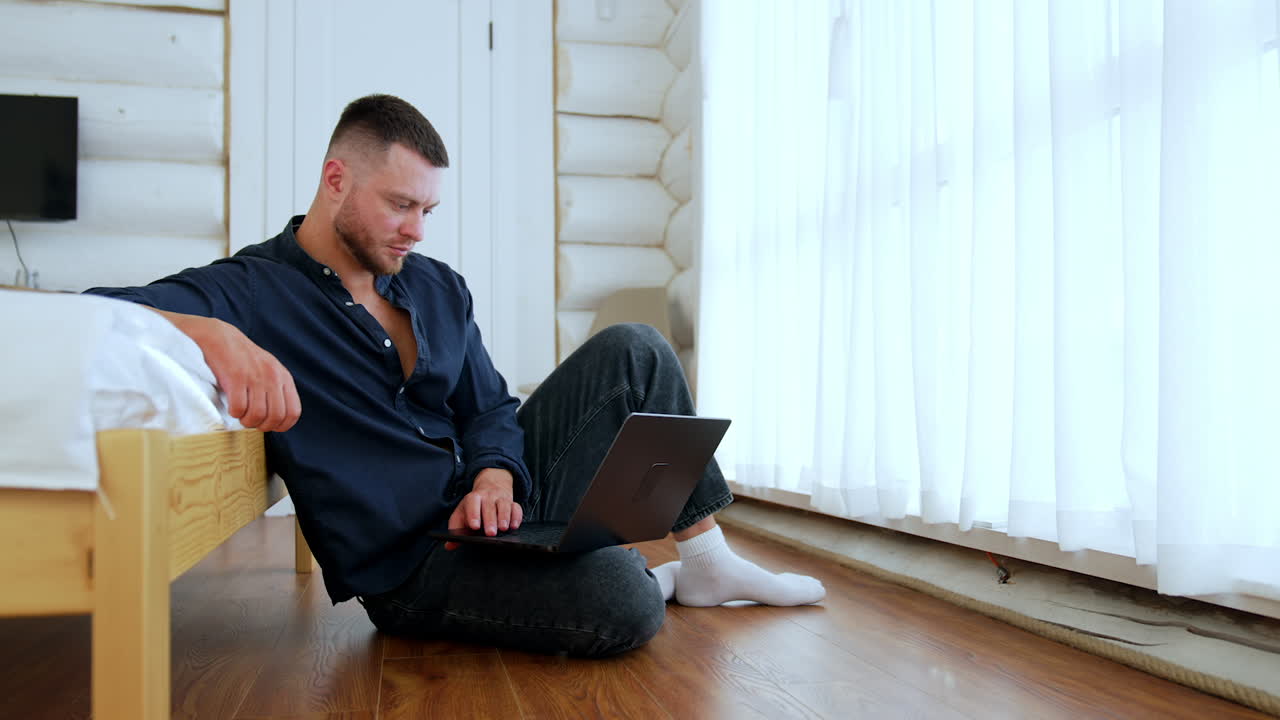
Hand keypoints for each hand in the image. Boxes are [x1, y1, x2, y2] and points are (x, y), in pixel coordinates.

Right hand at [156, 309, 300, 431]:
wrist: (219, 337)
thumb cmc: (243, 359)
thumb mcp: (269, 370)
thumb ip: (277, 390)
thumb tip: (278, 419)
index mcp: (283, 377)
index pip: (293, 412)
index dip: (281, 425)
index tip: (268, 425)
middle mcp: (273, 377)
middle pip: (275, 417)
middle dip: (262, 425)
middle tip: (251, 421)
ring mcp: (255, 377)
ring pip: (257, 415)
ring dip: (246, 421)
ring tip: (240, 414)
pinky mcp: (236, 377)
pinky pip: (239, 408)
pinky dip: (235, 413)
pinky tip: (231, 406)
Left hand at [444, 468, 522, 549]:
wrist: (491, 485)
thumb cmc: (474, 506)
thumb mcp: (462, 513)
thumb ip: (456, 529)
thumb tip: (449, 545)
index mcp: (473, 498)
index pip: (472, 502)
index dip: (473, 514)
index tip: (474, 526)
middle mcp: (488, 496)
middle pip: (489, 506)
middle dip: (490, 520)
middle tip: (490, 534)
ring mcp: (501, 498)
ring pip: (504, 505)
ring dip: (504, 517)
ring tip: (503, 529)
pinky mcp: (512, 502)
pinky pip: (517, 507)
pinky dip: (516, 517)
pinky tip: (514, 526)